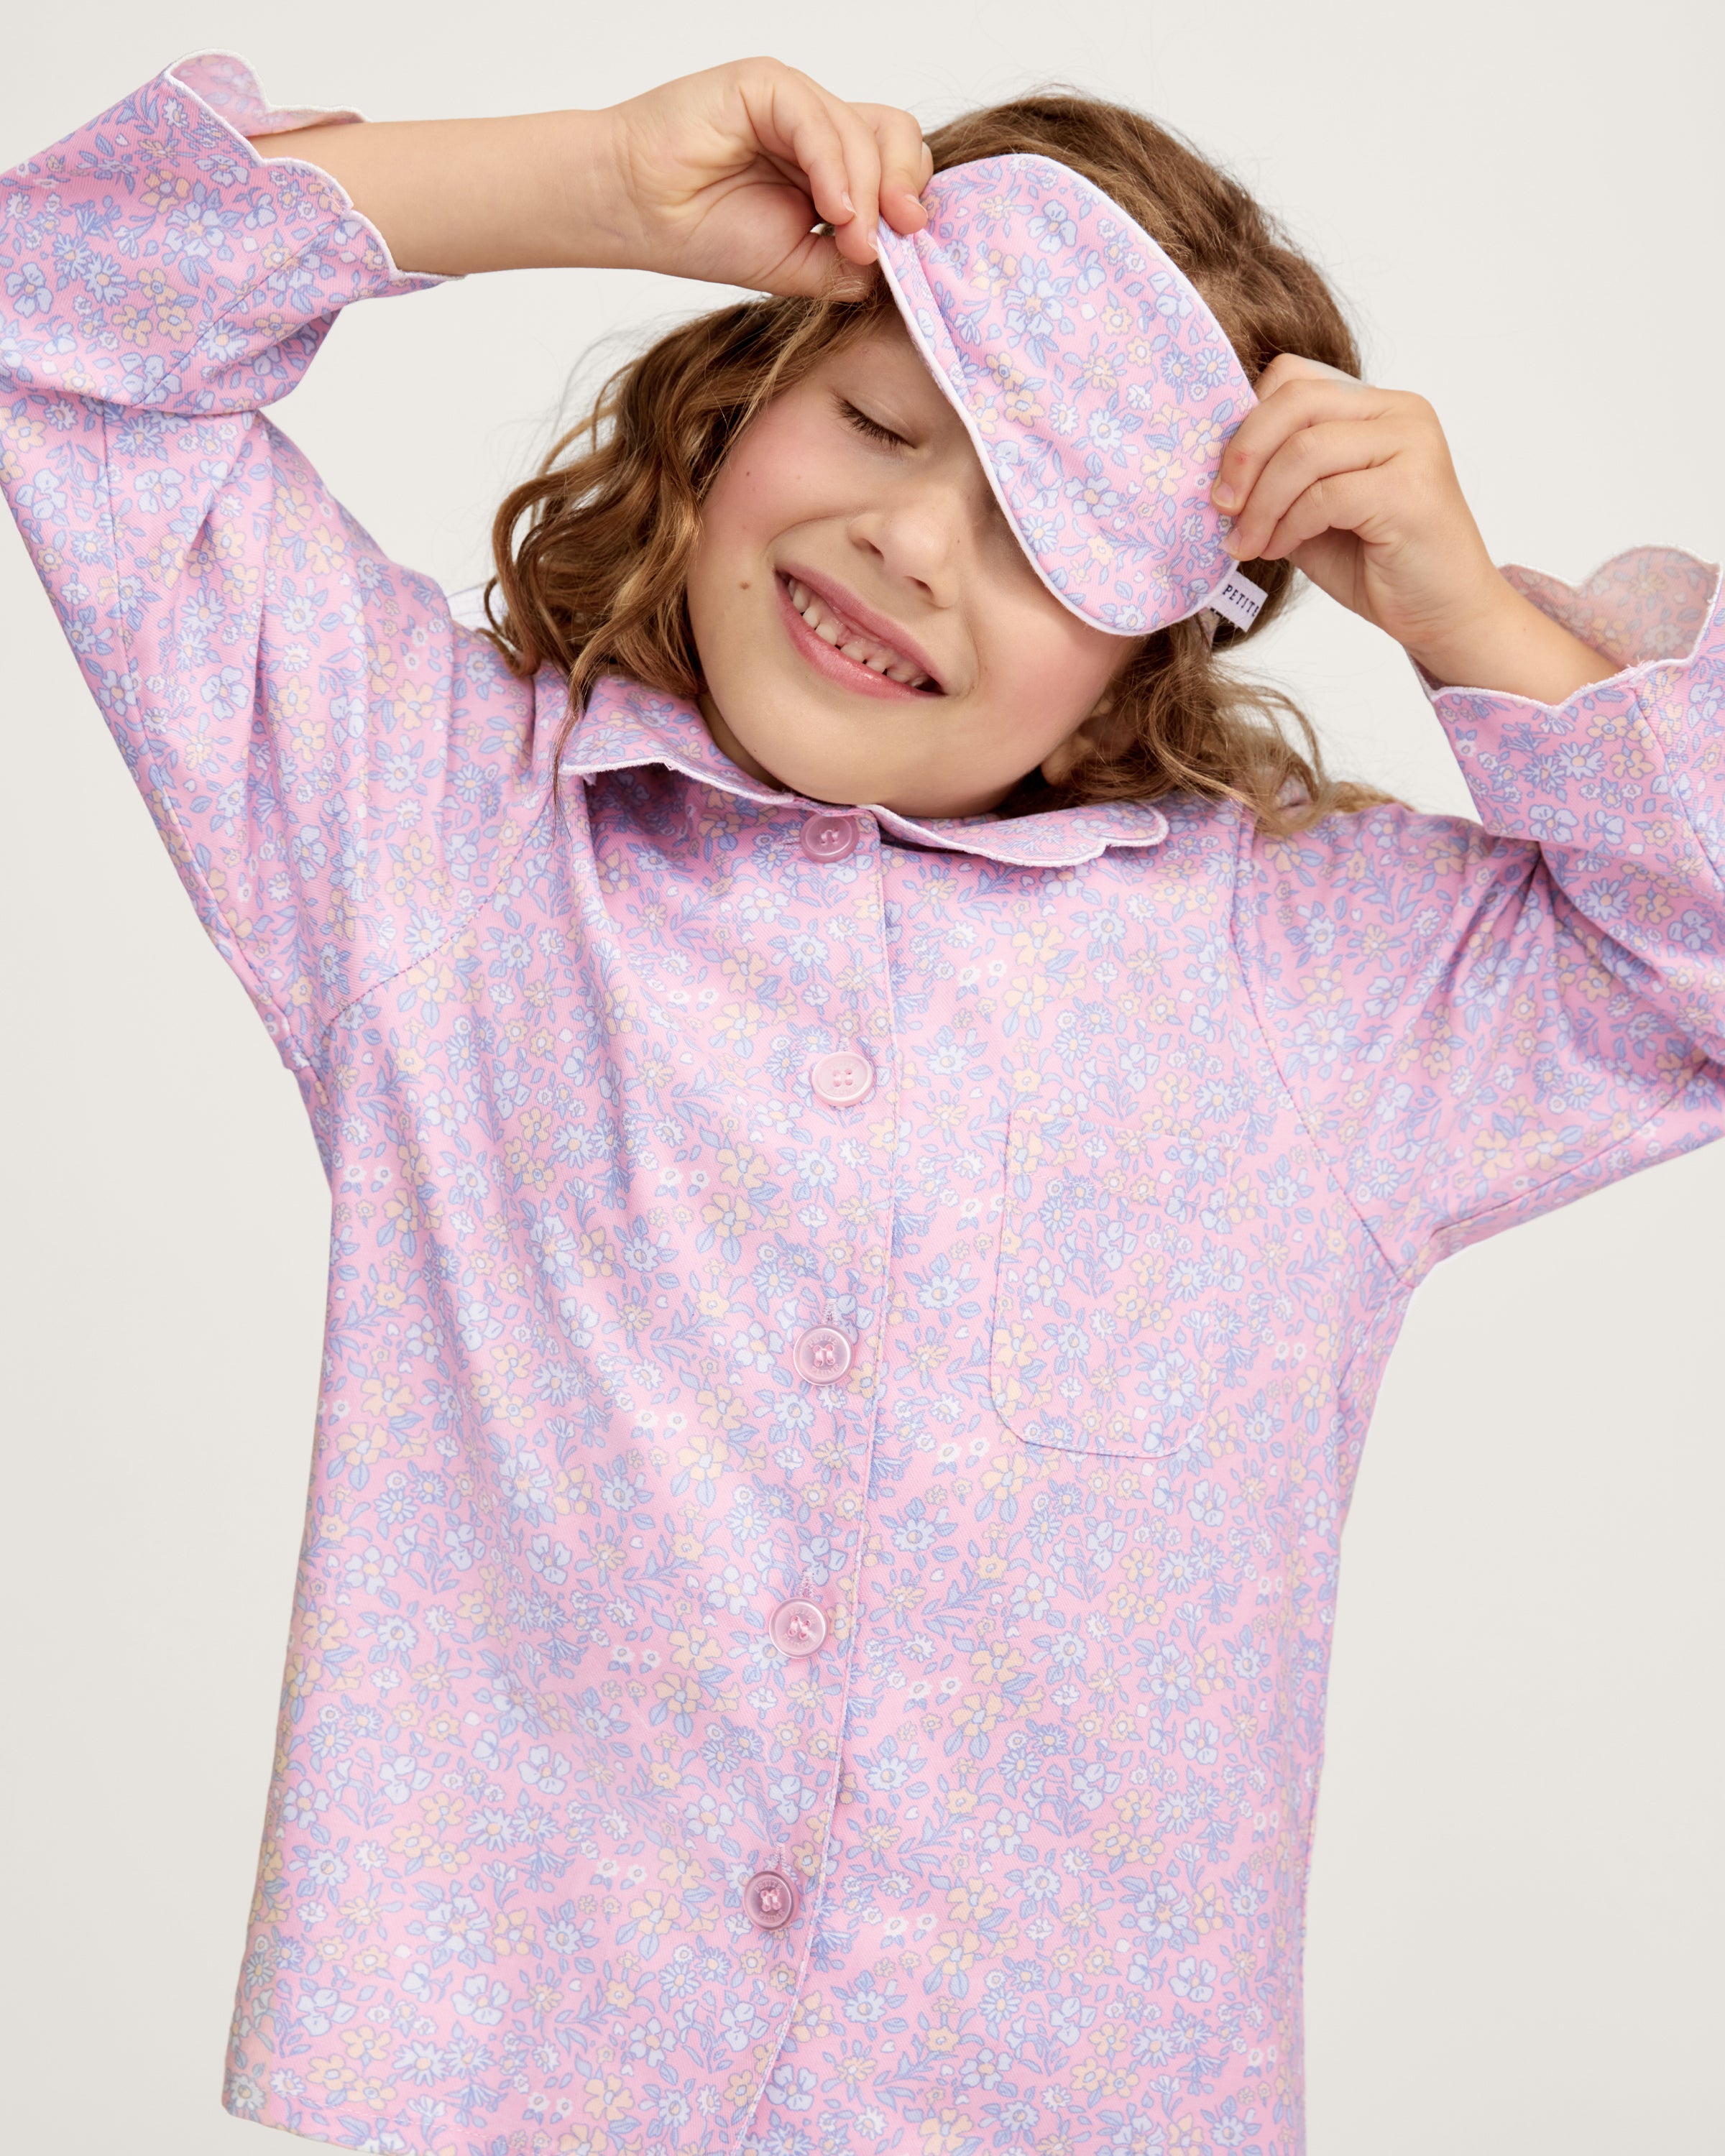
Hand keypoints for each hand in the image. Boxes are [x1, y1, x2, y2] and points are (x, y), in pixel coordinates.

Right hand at [596, 57, 931, 295]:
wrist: (635, 213)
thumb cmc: (702, 233)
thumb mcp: (798, 267)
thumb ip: (851, 265)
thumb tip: (899, 264)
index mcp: (830, 165)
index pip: (896, 165)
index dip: (910, 200)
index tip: (909, 246)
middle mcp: (818, 128)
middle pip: (894, 137)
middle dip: (903, 189)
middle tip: (897, 237)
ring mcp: (794, 102)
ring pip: (862, 132)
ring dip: (868, 193)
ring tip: (852, 240)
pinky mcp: (767, 86)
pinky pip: (818, 121)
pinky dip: (834, 168)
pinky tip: (832, 210)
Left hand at [1211, 355, 1610, 700]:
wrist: (1444, 615)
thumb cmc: (1379, 565)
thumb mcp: (1311, 511)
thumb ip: (1277, 478)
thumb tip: (1216, 471)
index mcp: (1376, 406)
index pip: (1294, 377)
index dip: (1245, 423)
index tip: (1222, 478)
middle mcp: (1400, 412)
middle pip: (1295, 401)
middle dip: (1243, 456)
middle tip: (1221, 506)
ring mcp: (1411, 444)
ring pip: (1304, 450)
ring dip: (1261, 503)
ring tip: (1248, 543)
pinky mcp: (1411, 488)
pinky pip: (1324, 494)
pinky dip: (1288, 524)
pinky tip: (1278, 549)